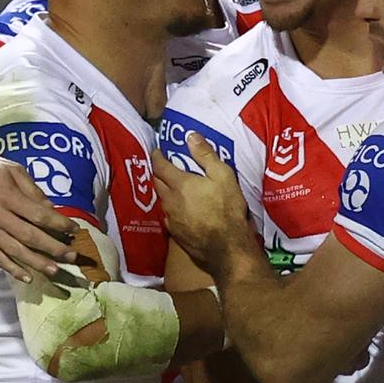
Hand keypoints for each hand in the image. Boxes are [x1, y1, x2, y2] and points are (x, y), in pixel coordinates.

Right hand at [0, 154, 78, 281]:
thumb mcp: (13, 170)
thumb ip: (33, 191)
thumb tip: (52, 211)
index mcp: (8, 196)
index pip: (39, 215)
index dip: (60, 224)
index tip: (76, 230)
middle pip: (30, 236)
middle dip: (54, 248)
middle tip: (72, 257)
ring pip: (14, 251)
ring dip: (36, 263)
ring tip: (55, 270)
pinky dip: (11, 269)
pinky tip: (27, 277)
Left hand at [152, 132, 252, 272]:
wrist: (227, 246)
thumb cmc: (227, 208)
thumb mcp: (223, 176)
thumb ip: (205, 155)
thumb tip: (190, 136)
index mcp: (179, 184)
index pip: (160, 166)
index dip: (157, 156)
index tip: (158, 150)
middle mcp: (170, 200)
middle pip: (156, 182)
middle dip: (158, 172)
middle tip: (164, 167)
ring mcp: (170, 218)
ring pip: (161, 200)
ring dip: (163, 191)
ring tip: (172, 187)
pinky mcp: (174, 233)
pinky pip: (167, 215)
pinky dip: (170, 208)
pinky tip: (178, 209)